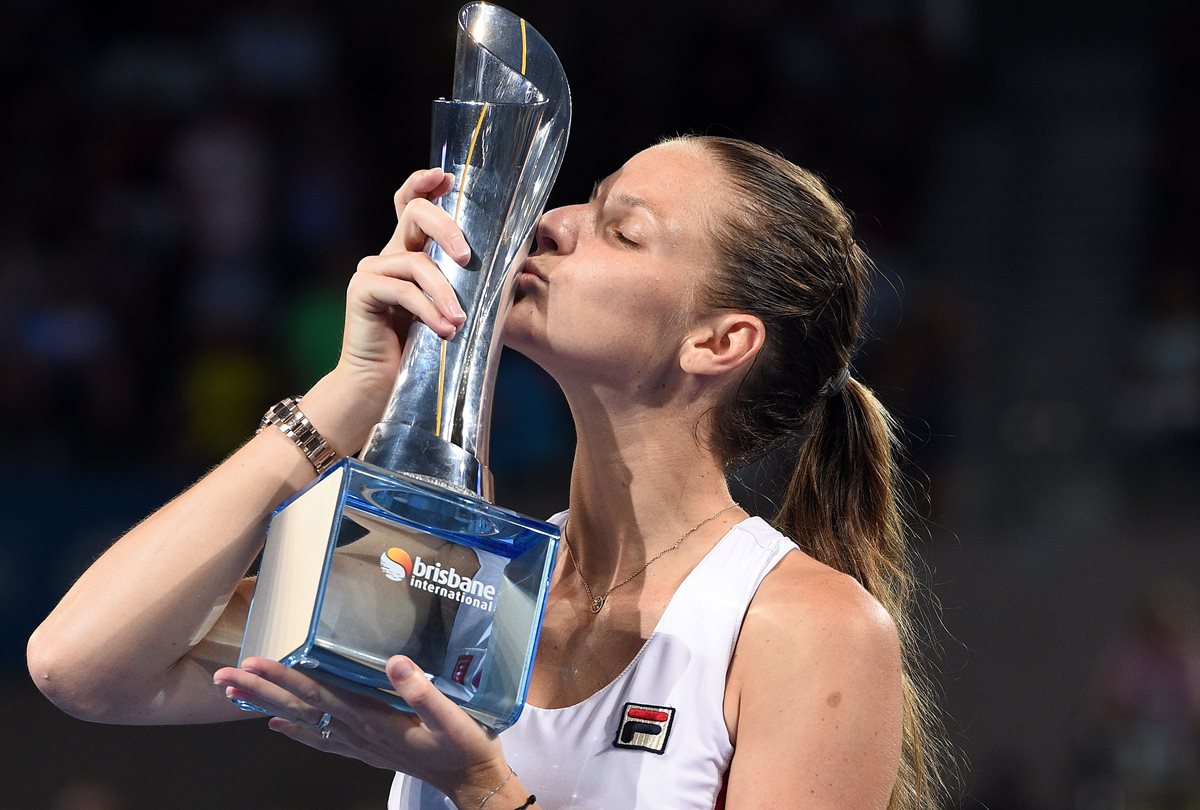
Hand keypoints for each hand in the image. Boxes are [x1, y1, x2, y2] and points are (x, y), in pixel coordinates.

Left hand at [213, 655, 509, 803]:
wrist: (473, 783)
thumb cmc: (464, 749)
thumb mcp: (452, 719)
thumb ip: (421, 691)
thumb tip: (393, 661)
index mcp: (373, 719)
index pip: (318, 694)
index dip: (285, 678)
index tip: (254, 663)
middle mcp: (358, 732)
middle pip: (300, 707)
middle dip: (261, 690)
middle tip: (225, 676)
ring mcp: (359, 743)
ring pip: (304, 721)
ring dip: (268, 705)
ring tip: (235, 694)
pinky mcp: (367, 748)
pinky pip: (321, 738)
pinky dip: (295, 730)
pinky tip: (275, 725)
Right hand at [337, 168, 471, 401]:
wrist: (380, 388)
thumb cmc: (421, 353)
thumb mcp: (449, 310)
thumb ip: (463, 285)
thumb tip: (509, 267)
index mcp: (408, 253)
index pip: (412, 205)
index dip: (424, 185)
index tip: (446, 177)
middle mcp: (387, 255)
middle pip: (414, 215)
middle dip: (447, 228)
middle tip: (469, 258)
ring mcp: (371, 270)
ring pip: (417, 262)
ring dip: (445, 293)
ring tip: (461, 322)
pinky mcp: (362, 290)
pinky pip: (403, 290)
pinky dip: (429, 311)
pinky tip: (446, 332)